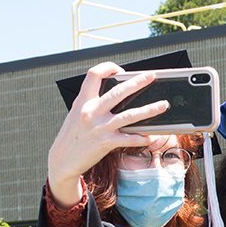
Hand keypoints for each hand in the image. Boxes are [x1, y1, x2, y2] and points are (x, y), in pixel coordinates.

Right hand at [47, 62, 168, 207]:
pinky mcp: (106, 143)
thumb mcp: (77, 113)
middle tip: (151, 76)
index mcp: (83, 101)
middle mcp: (91, 111)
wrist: (62, 160)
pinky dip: (142, 137)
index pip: (94, 74)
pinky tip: (151, 136)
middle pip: (118, 92)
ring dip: (150, 109)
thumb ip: (93, 103)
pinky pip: (130, 139)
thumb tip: (117, 95)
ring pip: (130, 115)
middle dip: (137, 82)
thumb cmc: (73, 135)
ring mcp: (100, 127)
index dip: (107, 67)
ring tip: (163, 105)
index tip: (120, 70)